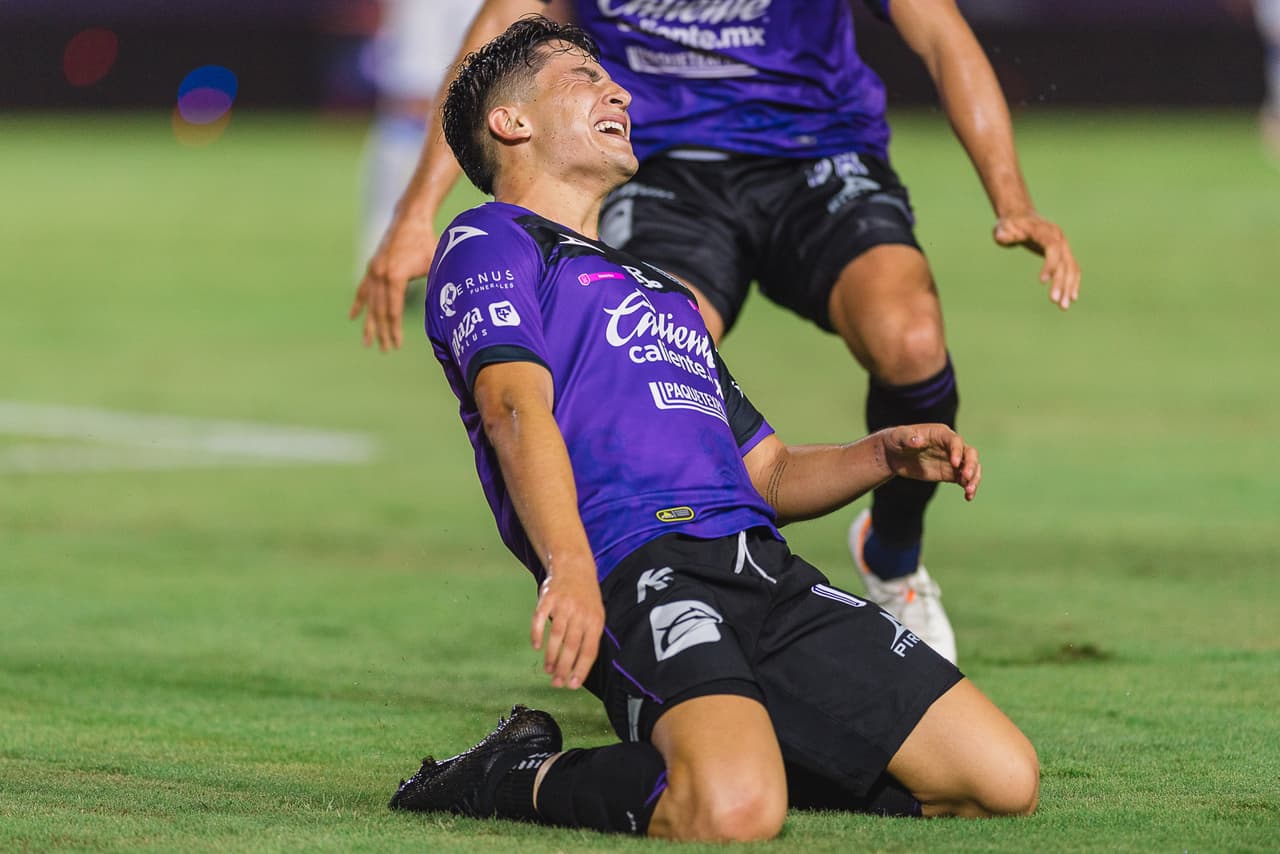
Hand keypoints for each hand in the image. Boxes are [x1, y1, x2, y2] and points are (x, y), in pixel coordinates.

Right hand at [348, 214, 438, 350]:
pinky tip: (354, 317)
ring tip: (367, 342)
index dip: (394, 330)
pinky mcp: (372, 268)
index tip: (397, 344)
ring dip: (370, 324)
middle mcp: (380, 275)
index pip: (393, 311)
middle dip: (382, 332)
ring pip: (370, 303)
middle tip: (386, 349)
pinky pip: (363, 290)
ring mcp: (373, 271)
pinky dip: (359, 304)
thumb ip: (434, 287)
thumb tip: (443, 310)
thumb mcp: (434, 266)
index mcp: (395, 277)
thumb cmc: (427, 243)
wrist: (411, 220)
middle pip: (380, 311)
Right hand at [530, 565, 604, 689]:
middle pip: (572, 646)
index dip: (580, 670)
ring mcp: (563, 605)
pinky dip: (537, 634)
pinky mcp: (548, 598)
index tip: (572, 685)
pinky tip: (537, 646)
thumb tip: (580, 667)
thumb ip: (589, 637)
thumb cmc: (585, 596)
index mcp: (595, 620)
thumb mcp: (596, 614)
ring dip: (551, 656)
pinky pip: (540, 619)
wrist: (574, 565)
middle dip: (563, 668)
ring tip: (548, 669)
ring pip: (557, 636)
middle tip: (556, 682)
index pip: (589, 651)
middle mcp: (580, 613)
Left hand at [881, 424, 981, 500]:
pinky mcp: (950, 473)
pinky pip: (964, 480)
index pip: (955, 441)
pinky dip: (968, 487)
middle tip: (966, 478)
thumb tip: (919, 441)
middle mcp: (951, 446)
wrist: (893, 455)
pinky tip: (968, 497)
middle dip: (971, 465)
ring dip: (974, 478)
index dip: (957, 451)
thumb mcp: (899, 437)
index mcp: (941, 433)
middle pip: (969, 453)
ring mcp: (952, 460)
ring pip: (971, 467)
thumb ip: (908, 438)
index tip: (954, 464)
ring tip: (969, 491)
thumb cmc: (897, 440)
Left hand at [993, 213, 1080, 310]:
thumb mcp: (1002, 228)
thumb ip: (1004, 234)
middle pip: (1064, 262)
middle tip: (1055, 302)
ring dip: (1069, 287)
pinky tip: (1071, 297)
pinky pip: (1072, 268)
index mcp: (1045, 231)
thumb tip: (1002, 237)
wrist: (1020, 216)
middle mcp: (1059, 237)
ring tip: (1064, 306)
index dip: (1050, 264)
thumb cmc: (1009, 224)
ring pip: (1071, 267)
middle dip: (1061, 282)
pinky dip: (1072, 282)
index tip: (1042, 281)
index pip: (1052, 248)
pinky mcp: (1063, 252)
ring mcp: (1063, 245)